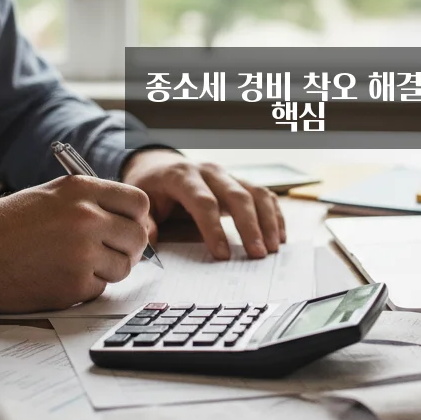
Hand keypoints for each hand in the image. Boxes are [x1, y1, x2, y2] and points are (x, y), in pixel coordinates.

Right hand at [0, 175, 150, 311]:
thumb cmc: (3, 225)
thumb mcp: (50, 195)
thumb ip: (91, 202)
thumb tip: (127, 219)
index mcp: (82, 190)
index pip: (139, 203)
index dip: (137, 218)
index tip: (129, 226)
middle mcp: (87, 218)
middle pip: (138, 237)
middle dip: (129, 247)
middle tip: (112, 252)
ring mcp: (82, 253)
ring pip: (123, 267)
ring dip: (108, 269)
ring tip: (79, 264)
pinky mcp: (73, 285)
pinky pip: (100, 288)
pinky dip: (86, 287)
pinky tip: (60, 276)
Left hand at [122, 149, 285, 259]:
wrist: (159, 164)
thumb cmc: (151, 187)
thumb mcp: (141, 201)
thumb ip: (146, 222)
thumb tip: (151, 243)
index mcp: (182, 176)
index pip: (203, 201)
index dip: (213, 228)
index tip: (222, 255)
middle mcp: (209, 171)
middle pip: (236, 195)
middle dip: (249, 226)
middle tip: (257, 254)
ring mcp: (228, 174)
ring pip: (255, 193)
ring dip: (267, 221)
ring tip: (272, 248)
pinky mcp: (240, 181)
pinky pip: (264, 194)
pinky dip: (274, 215)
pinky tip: (279, 236)